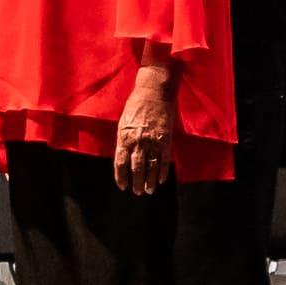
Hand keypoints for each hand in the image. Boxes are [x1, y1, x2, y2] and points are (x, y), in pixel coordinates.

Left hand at [113, 65, 175, 191]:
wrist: (153, 92)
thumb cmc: (135, 105)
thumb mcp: (123, 122)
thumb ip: (123, 140)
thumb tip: (123, 157)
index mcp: (124, 137)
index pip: (120, 163)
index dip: (121, 177)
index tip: (123, 186)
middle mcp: (137, 142)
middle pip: (136, 168)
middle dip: (136, 183)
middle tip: (138, 192)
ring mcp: (152, 141)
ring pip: (150, 167)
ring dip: (149, 181)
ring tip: (149, 190)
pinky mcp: (165, 139)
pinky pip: (164, 160)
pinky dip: (163, 172)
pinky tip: (162, 180)